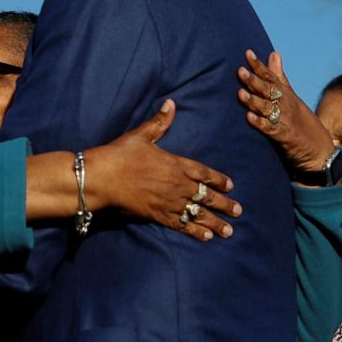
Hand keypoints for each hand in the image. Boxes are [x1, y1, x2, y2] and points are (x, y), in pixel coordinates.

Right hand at [88, 99, 241, 241]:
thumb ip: (159, 122)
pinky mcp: (157, 215)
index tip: (230, 186)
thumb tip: (171, 103)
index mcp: (176, 164)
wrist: (103, 177)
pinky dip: (194, 232)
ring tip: (228, 231)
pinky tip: (205, 238)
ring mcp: (168, 201)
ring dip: (214, 222)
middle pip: (206, 196)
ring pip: (197, 213)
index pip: (204, 173)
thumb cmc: (121, 153)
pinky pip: (181, 225)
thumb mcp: (141, 134)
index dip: (218, 179)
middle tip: (238, 211)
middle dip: (224, 204)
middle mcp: (177, 184)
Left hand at [238, 50, 334, 173]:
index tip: (247, 53)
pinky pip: (269, 129)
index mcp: (286, 94)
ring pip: (266, 108)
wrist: (320, 150)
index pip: (271, 76)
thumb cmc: (302, 121)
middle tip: (240, 71)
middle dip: (254, 81)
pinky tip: (249, 118)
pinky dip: (260, 123)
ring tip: (240, 93)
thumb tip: (274, 53)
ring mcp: (284, 120)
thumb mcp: (292, 96)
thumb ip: (280, 76)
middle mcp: (285, 104)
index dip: (259, 65)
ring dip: (253, 101)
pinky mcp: (283, 136)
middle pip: (268, 90)